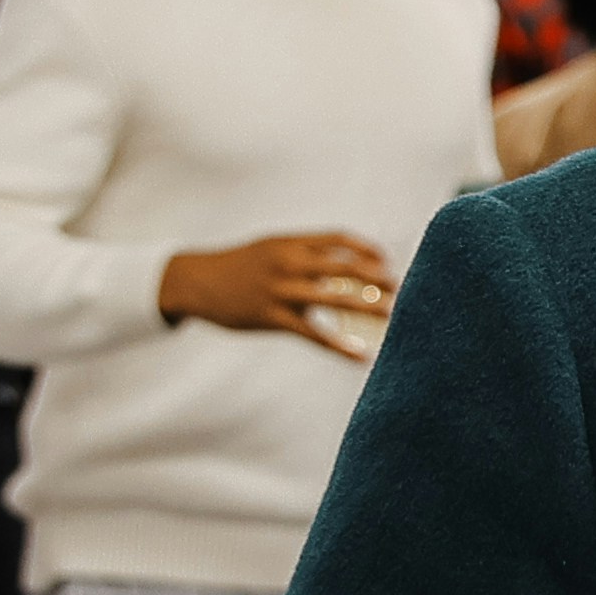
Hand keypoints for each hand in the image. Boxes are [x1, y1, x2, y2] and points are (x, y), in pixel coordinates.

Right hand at [157, 231, 399, 352]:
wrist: (197, 282)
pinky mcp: (272, 318)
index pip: (338, 239)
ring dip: (365, 306)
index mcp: (290, 242)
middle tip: (398, 287)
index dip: (366, 248)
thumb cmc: (240, 266)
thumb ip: (304, 253)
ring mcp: (280, 290)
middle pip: (343, 266)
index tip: (386, 259)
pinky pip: (313, 333)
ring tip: (390, 314)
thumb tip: (343, 264)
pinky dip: (340, 346)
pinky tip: (361, 355)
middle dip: (374, 276)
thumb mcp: (271, 248)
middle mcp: (288, 262)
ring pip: (332, 298)